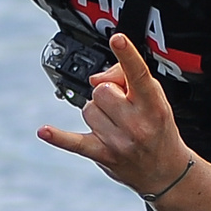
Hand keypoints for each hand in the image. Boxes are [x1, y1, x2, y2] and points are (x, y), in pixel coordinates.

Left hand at [38, 32, 192, 194]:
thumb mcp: (156, 100)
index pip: (138, 75)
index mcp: (153, 106)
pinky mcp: (102, 154)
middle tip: (123, 106)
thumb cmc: (159, 129)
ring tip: (115, 123)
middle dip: (109, 94)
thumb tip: (95, 77)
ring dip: (98, 112)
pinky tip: (44, 131)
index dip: (127, 55)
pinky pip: (74, 142)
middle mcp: (137, 124)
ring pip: (88, 109)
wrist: (165, 171)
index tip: (118, 39)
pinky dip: (59, 137)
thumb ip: (128, 79)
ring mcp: (119, 141)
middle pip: (102, 90)